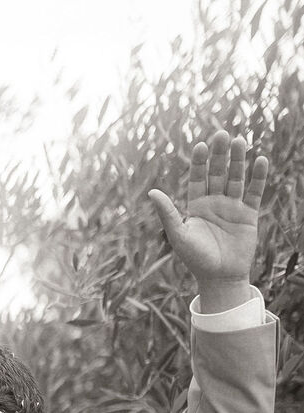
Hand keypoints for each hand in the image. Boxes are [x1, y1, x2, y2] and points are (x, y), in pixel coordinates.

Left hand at [149, 130, 266, 304]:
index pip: (198, 177)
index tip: (202, 146)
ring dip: (238, 160)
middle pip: (217, 173)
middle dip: (220, 155)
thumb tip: (152, 192)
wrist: (220, 278)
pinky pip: (254, 192)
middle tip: (222, 134)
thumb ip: (168, 213)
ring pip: (236, 178)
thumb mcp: (179, 235)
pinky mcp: (249, 215)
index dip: (200, 162)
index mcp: (196, 205)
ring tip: (240, 141)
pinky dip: (258, 177)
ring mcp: (232, 207)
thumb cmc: (195, 259)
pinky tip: (260, 161)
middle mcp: (214, 202)